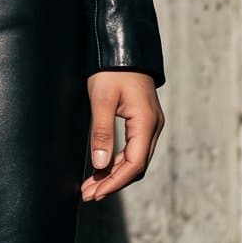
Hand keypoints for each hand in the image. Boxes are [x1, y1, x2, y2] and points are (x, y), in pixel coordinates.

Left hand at [81, 71, 163, 202]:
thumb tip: (99, 164)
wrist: (124, 48)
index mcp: (146, 122)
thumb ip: (101, 132)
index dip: (115, 182)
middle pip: (136, 167)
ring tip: (90, 187)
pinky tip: (101, 169)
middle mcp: (153, 127)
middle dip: (112, 183)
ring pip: (135, 160)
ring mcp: (150, 125)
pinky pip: (133, 149)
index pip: (134, 163)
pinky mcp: (143, 122)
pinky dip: (117, 162)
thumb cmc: (111, 70)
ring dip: (113, 175)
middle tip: (88, 195)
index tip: (95, 193)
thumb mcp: (102, 100)